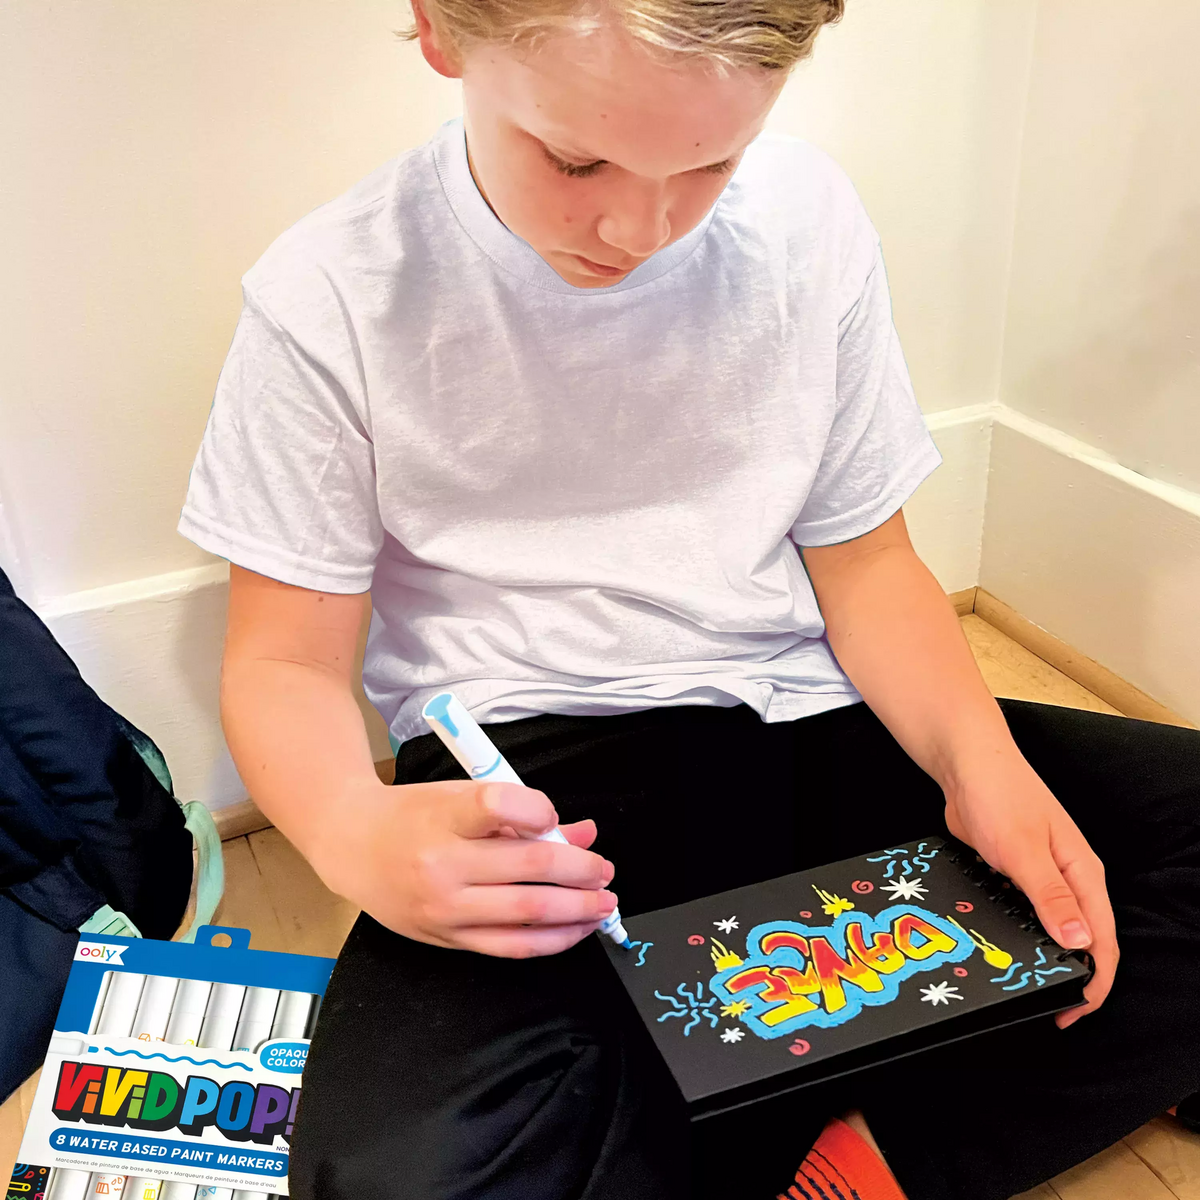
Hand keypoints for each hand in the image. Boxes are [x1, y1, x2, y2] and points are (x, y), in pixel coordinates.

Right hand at [316, 778, 617, 957]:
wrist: (351, 845)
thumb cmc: (412, 814)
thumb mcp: (461, 795)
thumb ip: (521, 812)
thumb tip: (581, 833)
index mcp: (444, 816)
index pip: (499, 805)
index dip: (539, 810)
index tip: (554, 816)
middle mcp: (442, 865)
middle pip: (530, 868)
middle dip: (582, 871)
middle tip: (605, 870)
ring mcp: (444, 908)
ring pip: (528, 916)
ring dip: (578, 910)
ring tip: (603, 903)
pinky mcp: (446, 939)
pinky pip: (511, 947)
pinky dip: (552, 940)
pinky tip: (574, 928)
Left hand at [942, 751, 1117, 1028]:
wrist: (967, 765)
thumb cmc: (1001, 796)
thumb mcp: (1024, 849)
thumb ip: (1049, 894)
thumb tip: (1080, 941)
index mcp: (1082, 875)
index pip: (1103, 940)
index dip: (1095, 982)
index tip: (1075, 1011)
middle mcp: (1067, 878)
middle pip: (1080, 939)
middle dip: (1071, 977)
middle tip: (1050, 1009)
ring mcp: (1040, 875)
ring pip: (1049, 928)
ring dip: (1043, 956)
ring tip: (1025, 987)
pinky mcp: (1012, 871)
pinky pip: (1021, 912)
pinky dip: (1018, 933)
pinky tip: (1001, 948)